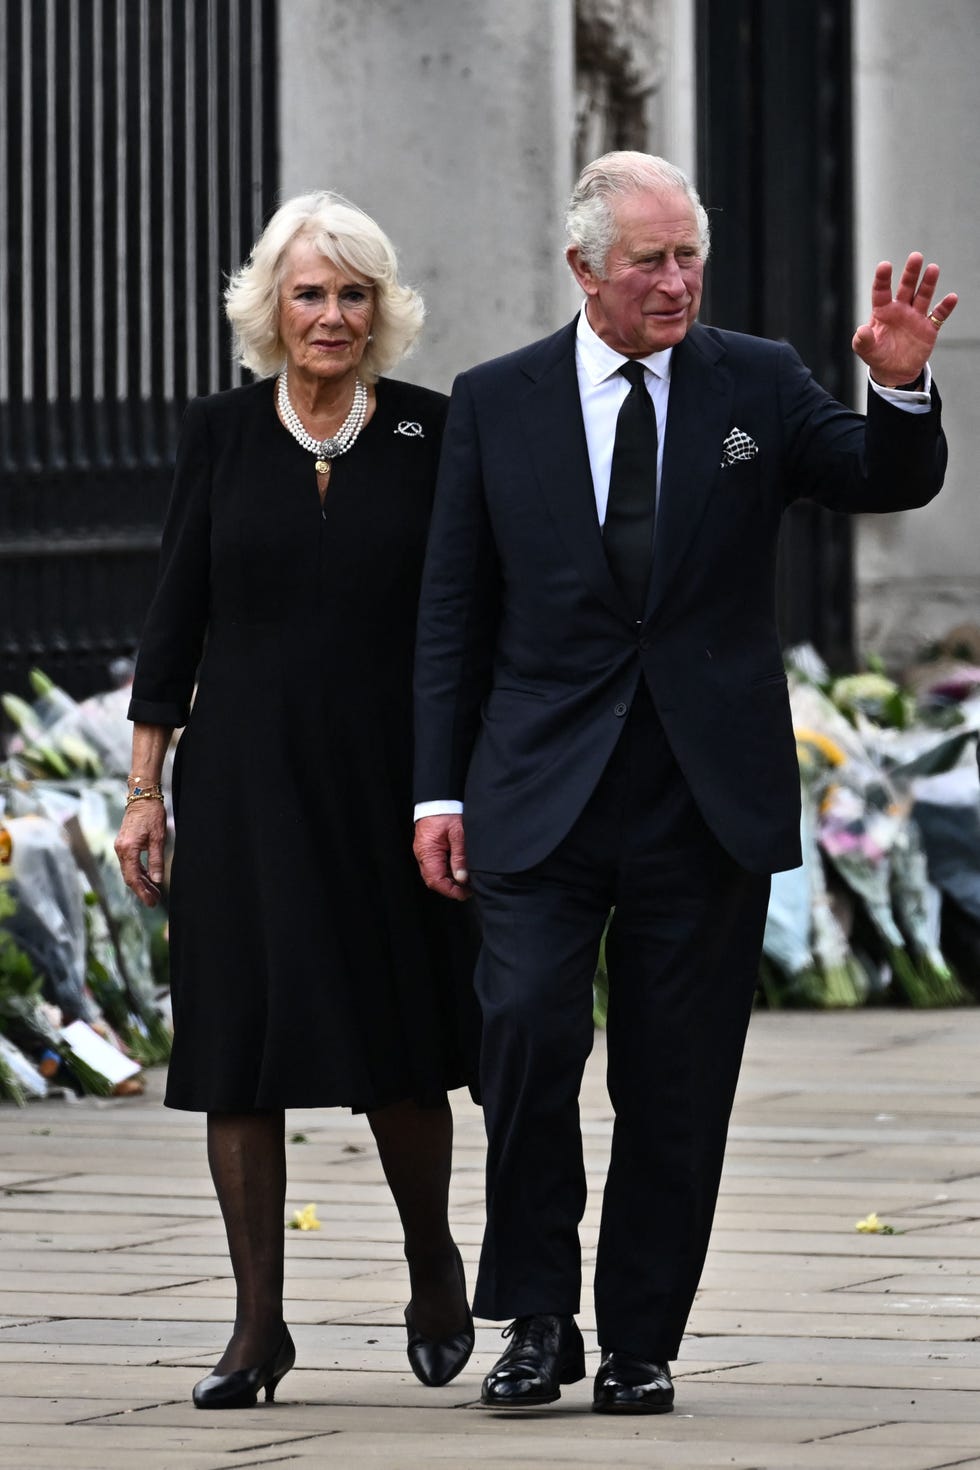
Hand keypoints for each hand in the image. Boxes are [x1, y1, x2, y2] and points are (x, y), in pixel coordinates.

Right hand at [114, 800, 166, 907]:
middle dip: (142, 890)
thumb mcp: (158, 838)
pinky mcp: (124, 844)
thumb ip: (156, 860)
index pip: (133, 877)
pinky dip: (139, 873)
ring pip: (129, 871)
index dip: (142, 892)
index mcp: (128, 849)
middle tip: (154, 901)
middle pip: (129, 877)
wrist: (142, 797)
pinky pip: (130, 863)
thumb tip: (157, 880)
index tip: (151, 902)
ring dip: (141, 883)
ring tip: (154, 892)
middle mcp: (120, 849)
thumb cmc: (152, 814)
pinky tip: (148, 878)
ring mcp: (120, 847)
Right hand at [413, 814, 470, 901]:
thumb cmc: (447, 813)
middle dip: (450, 887)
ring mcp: (424, 851)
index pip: (436, 880)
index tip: (465, 894)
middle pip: (434, 879)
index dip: (450, 891)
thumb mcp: (459, 835)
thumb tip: (462, 878)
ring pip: (434, 873)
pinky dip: (446, 870)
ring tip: (466, 880)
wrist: (438, 798)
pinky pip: (435, 864)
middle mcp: (423, 854)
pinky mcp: (428, 847)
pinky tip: (458, 869)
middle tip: (468, 889)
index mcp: (428, 852)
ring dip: (449, 879)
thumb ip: (460, 857)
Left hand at [852, 252, 957, 387]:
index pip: (881, 291)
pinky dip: (945, 307)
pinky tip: (951, 297)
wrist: (894, 371)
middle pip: (906, 287)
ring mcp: (915, 317)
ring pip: (923, 296)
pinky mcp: (929, 328)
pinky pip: (938, 315)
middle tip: (916, 257)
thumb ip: (862, 340)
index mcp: (883, 311)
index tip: (885, 266)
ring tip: (933, 268)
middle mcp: (900, 309)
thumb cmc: (878, 356)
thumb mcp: (866, 350)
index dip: (883, 278)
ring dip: (928, 283)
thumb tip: (861, 330)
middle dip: (911, 273)